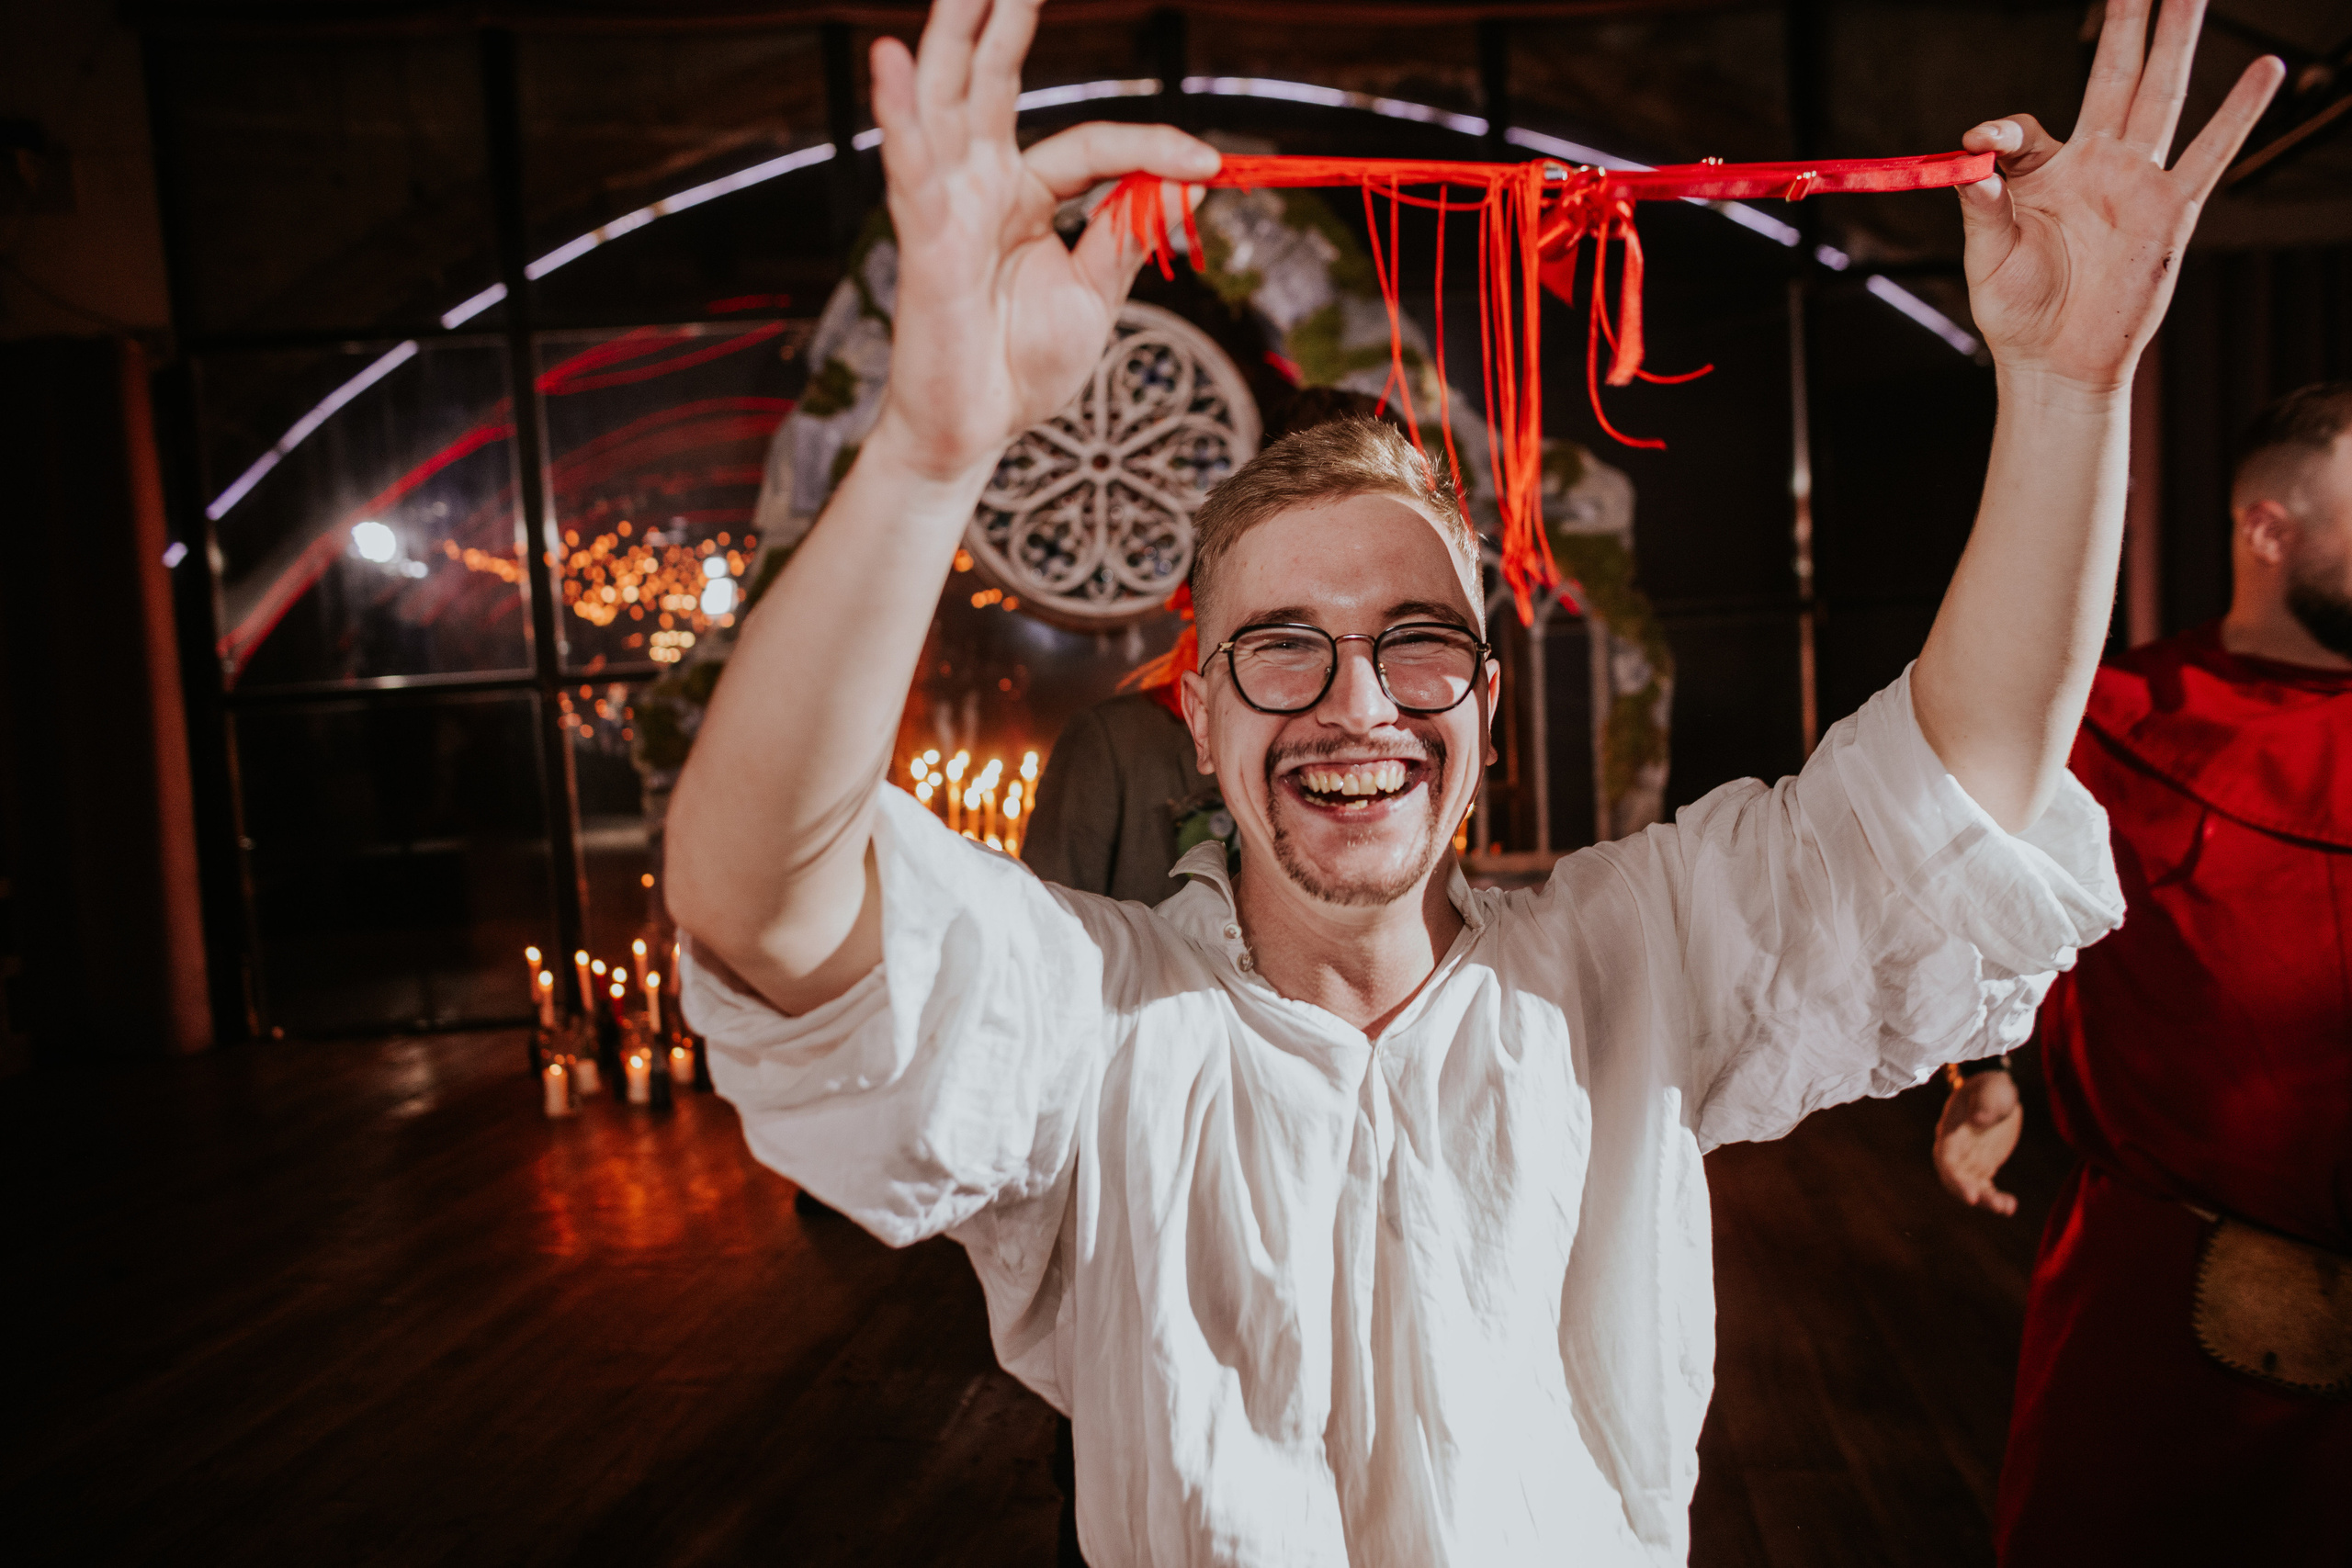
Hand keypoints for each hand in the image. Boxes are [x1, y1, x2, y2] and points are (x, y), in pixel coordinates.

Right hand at [868, 0, 1218, 480]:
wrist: (979, 432)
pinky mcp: (922, 239)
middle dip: (1002, 17)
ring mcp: (945, 205)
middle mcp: (977, 184)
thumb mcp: (1097, 290)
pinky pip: (912, 168)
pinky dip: (900, 114)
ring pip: (946, 101)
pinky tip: (892, 61)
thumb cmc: (1023, 366)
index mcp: (1022, 192)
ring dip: (951, 34)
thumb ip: (1130, 230)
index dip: (1151, 148)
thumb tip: (1188, 175)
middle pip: (989, 80)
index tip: (1212, 162)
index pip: (1091, 144)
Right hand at [1933, 1069, 2023, 1215]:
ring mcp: (1967, 1159)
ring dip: (1985, 1201)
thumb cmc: (1992, 1086)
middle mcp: (1954, 1148)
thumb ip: (1985, 1102)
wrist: (1997, 1092)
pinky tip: (2010, 1206)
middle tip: (1995, 1205)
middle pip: (1953, 1178)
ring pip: (1968, 1187)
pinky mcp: (1981, 1167)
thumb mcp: (1993, 1088)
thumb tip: (1978, 1121)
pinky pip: (1983, 1188)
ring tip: (2007, 1207)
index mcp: (1951, 1129)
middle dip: (1969, 1194)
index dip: (1955, 1179)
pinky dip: (1994, 1199)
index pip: (1946, 1158)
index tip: (1971, 1196)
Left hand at [1956, 0, 2283, 391]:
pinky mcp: (2171, 210)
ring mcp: (2136, 181)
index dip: (2001, 131)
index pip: (2022, 129)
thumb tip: (1973, 162)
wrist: (2055, 362)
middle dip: (2126, 21)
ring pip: (2161, 95)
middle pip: (2112, 76)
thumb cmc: (2017, 312)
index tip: (1981, 144)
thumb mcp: (1986, 257)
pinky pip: (2210, 155)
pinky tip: (2265, 71)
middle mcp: (2093, 163)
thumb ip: (1981, 207)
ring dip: (2177, 42)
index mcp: (2041, 172)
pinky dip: (2238, 112)